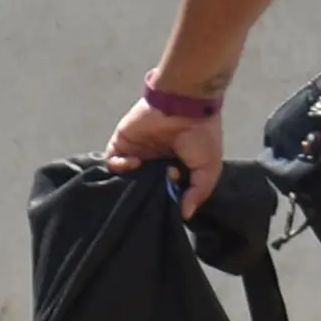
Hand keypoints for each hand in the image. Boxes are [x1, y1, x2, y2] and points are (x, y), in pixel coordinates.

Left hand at [104, 95, 229, 215]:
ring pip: (124, 176)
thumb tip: (185, 215)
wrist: (186, 105)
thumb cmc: (201, 136)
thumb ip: (197, 193)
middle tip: (149, 199)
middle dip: (143, 195)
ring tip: (141, 184)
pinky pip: (112, 160)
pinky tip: (135, 163)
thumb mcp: (208, 169)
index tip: (167, 208)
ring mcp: (137, 152)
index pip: (162, 191)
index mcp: (174, 168)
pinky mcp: (122, 141)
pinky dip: (120, 165)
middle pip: (141, 186)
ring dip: (130, 182)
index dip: (163, 201)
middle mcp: (153, 162)